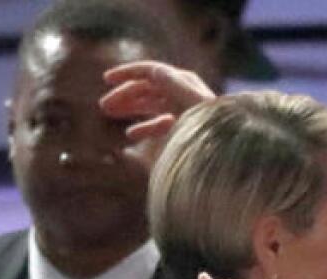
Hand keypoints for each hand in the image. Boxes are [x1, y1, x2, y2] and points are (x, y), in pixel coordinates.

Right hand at [99, 60, 215, 165]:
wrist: (223, 159)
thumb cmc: (209, 132)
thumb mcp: (193, 106)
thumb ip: (174, 86)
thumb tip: (154, 70)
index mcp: (185, 86)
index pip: (152, 71)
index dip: (129, 73)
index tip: (106, 79)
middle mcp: (184, 96)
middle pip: (148, 88)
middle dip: (125, 94)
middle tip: (103, 106)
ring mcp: (184, 114)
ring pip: (152, 105)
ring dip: (130, 107)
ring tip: (109, 112)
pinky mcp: (183, 132)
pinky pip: (160, 125)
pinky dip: (145, 128)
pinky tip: (130, 134)